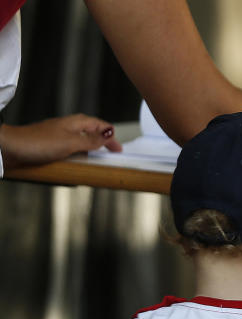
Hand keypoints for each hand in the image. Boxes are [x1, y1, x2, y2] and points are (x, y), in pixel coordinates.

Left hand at [0, 114, 122, 169]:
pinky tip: (78, 161)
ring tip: (99, 157)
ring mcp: (59, 136)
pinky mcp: (51, 145)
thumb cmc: (38, 143)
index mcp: (75, 122)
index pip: (100, 125)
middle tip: (112, 151)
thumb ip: (91, 140)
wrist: (12, 147)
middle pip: (91, 131)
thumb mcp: (71, 142)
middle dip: (103, 140)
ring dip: (91, 147)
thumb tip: (109, 133)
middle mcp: (68, 127)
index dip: (111, 136)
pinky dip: (79, 153)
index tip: (118, 148)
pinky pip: (71, 148)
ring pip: (81, 140)